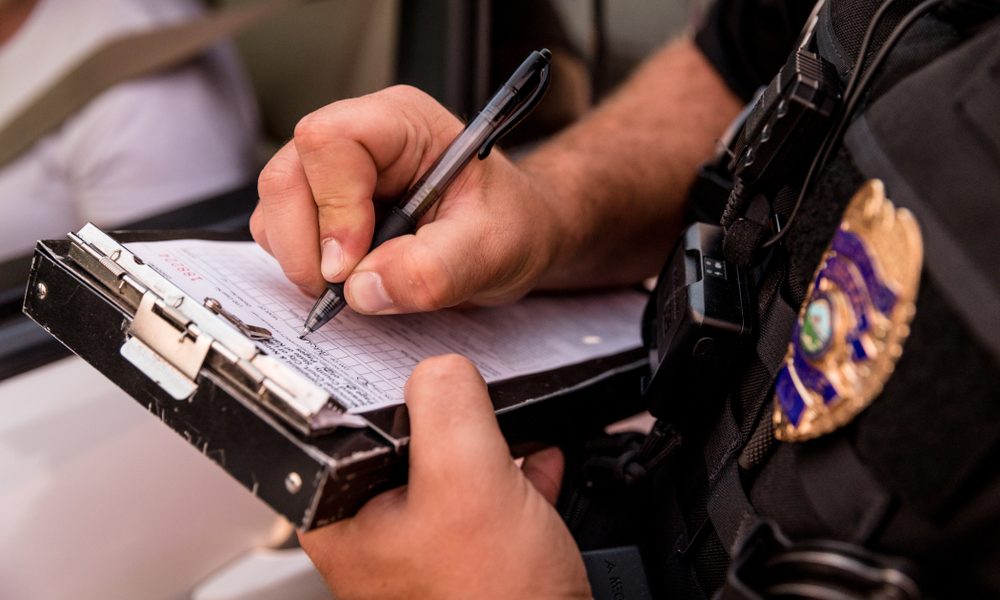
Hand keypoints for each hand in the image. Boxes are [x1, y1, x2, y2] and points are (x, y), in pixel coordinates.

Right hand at [251, 86, 561, 313]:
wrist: (513, 237)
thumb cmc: (509, 224)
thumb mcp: (490, 249)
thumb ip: (433, 269)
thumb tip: (363, 288)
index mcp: (403, 124)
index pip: (330, 141)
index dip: (332, 206)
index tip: (350, 264)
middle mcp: (361, 137)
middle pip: (287, 175)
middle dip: (305, 243)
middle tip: (345, 287)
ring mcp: (335, 171)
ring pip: (276, 205)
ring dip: (301, 258)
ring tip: (354, 283)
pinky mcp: (323, 204)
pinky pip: (281, 230)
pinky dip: (301, 265)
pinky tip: (347, 278)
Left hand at [298, 354, 590, 598]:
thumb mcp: (466, 480)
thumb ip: (446, 405)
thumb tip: (442, 367)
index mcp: (340, 514)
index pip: (345, 418)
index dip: (388, 382)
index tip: (424, 365)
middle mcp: (372, 531)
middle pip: (403, 437)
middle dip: (450, 412)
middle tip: (478, 396)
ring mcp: (421, 545)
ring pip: (448, 465)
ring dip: (487, 440)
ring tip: (513, 422)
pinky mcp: (467, 556)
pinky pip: (485, 495)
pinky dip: (512, 473)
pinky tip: (537, 459)